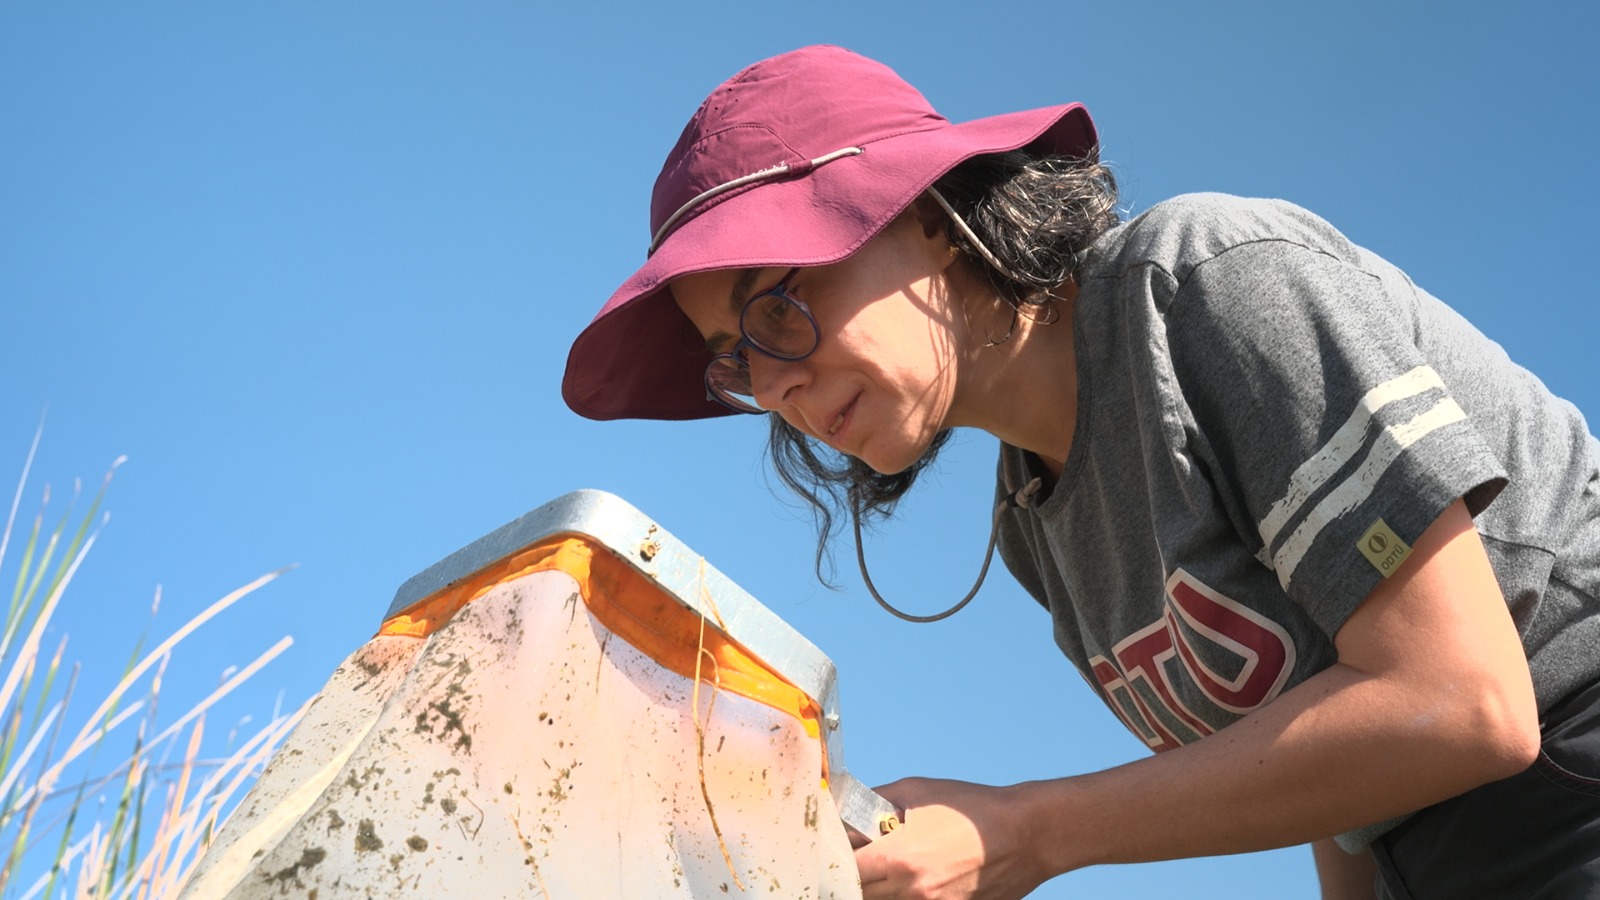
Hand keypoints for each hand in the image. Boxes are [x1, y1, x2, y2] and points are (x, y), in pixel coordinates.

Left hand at [853, 777, 1049, 899]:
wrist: (1025, 834)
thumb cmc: (971, 809)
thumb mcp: (915, 791)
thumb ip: (872, 802)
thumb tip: (843, 811)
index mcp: (896, 856)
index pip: (843, 871)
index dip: (834, 861)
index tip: (834, 851)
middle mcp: (910, 890)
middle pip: (857, 895)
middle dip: (851, 878)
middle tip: (854, 861)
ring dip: (875, 889)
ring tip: (885, 869)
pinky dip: (902, 897)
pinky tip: (911, 879)